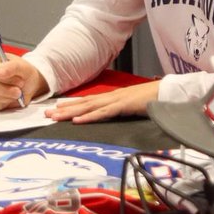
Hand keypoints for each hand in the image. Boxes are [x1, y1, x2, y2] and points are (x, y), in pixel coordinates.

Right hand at [0, 51, 46, 110]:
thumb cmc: (23, 74)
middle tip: (19, 90)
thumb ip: (12, 67)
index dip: (4, 76)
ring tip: (15, 92)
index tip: (19, 81)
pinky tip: (8, 98)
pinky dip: (3, 103)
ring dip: (6, 97)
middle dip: (6, 89)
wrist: (26, 86)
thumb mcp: (23, 67)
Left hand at [45, 80, 160, 123]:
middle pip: (82, 104)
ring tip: (55, 117)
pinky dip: (90, 117)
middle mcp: (110, 97)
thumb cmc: (151, 100)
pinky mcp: (123, 106)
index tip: (55, 110)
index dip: (70, 106)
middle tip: (46, 114)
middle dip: (63, 109)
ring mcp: (116, 100)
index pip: (86, 102)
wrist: (167, 92)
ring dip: (70, 113)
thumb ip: (120, 111)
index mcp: (111, 98)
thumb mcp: (131, 107)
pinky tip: (78, 121)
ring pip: (88, 108)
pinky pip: (104, 113)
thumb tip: (110, 116)